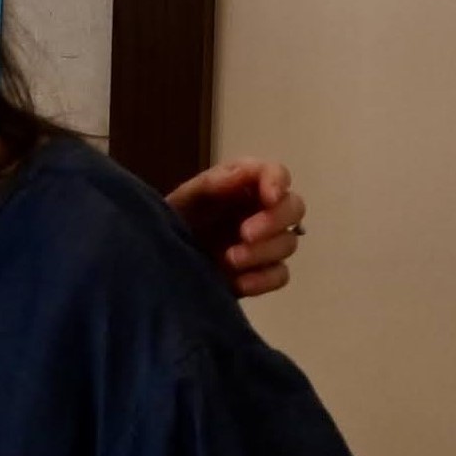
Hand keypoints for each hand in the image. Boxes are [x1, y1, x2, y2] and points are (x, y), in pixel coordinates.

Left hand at [165, 157, 305, 298]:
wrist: (160, 257)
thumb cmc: (175, 218)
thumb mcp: (187, 196)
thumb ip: (214, 182)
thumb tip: (242, 173)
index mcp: (247, 185)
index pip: (276, 173)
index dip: (278, 182)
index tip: (270, 196)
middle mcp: (264, 211)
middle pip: (294, 208)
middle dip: (274, 220)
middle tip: (245, 233)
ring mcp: (266, 243)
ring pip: (288, 243)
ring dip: (262, 251)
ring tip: (229, 258)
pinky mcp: (261, 272)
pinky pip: (279, 275)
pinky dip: (262, 279)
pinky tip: (239, 283)